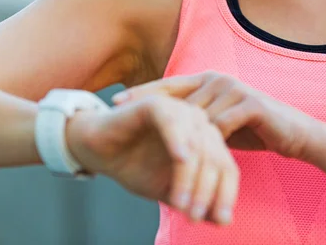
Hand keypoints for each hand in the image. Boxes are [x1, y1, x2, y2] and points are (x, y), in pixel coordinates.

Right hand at [65, 94, 238, 224]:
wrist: (98, 151)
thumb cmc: (135, 167)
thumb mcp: (169, 191)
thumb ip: (197, 202)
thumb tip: (224, 221)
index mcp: (206, 140)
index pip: (227, 167)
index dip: (225, 195)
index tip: (221, 222)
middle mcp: (198, 123)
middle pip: (215, 157)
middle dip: (206, 191)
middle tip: (193, 216)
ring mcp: (179, 110)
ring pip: (196, 145)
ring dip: (190, 177)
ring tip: (180, 204)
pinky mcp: (156, 103)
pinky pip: (172, 122)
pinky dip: (177, 140)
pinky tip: (180, 159)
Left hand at [113, 71, 319, 159]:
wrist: (294, 134)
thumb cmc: (253, 130)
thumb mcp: (217, 123)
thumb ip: (195, 119)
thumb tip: (164, 125)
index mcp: (208, 80)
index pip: (168, 85)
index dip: (141, 92)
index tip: (115, 101)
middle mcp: (218, 79)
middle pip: (176, 99)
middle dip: (150, 112)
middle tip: (120, 117)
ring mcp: (234, 88)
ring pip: (196, 116)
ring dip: (178, 137)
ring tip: (151, 147)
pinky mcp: (250, 102)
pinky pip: (219, 125)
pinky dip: (205, 143)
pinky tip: (190, 157)